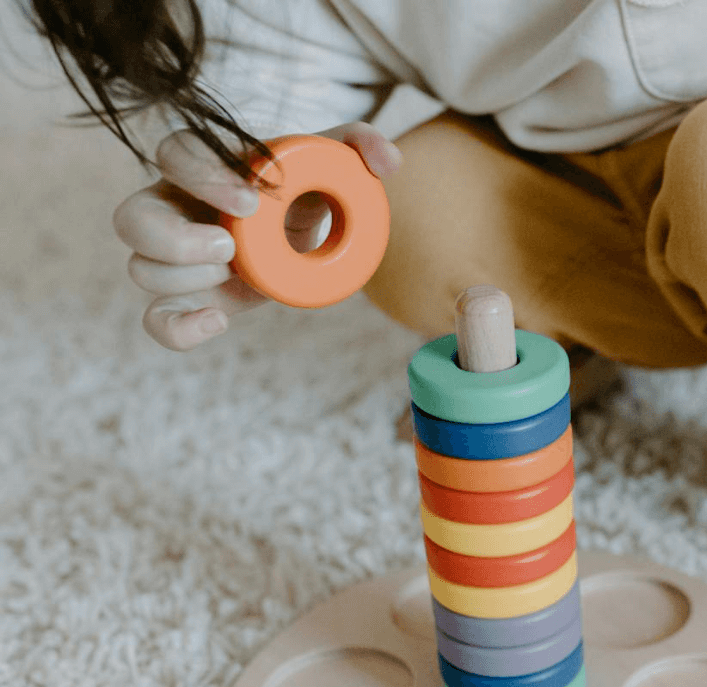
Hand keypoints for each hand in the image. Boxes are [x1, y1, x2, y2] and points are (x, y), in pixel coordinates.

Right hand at [114, 122, 401, 349]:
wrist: (297, 226)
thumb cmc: (304, 185)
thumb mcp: (333, 158)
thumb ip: (360, 145)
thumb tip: (386, 161)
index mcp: (204, 164)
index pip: (177, 155)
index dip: (204, 177)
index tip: (250, 202)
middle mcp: (174, 207)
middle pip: (130, 218)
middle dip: (175, 239)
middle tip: (230, 248)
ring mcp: (174, 257)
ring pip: (140, 268)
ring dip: (183, 277)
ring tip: (235, 271)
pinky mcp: (188, 298)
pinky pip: (157, 320)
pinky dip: (177, 330)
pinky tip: (216, 323)